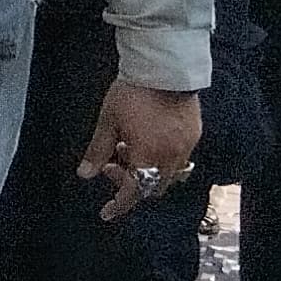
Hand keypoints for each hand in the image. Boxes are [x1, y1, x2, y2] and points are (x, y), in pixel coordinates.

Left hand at [79, 80, 204, 221]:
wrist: (163, 67)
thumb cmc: (131, 93)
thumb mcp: (108, 122)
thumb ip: (98, 151)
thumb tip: (85, 174)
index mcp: (149, 155)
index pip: (135, 191)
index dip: (120, 204)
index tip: (106, 212)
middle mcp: (172, 156)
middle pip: (153, 186)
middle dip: (131, 183)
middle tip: (112, 166)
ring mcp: (187, 145)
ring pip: (167, 173)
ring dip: (146, 170)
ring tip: (127, 147)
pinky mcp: (195, 134)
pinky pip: (179, 158)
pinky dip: (160, 158)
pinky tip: (146, 140)